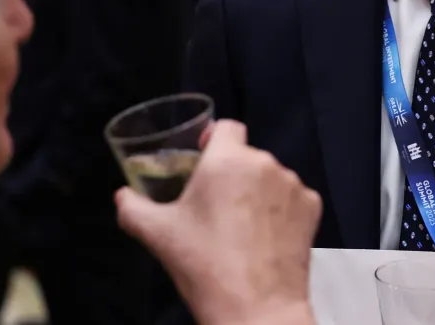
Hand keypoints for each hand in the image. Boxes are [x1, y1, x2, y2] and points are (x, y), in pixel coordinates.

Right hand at [116, 120, 320, 324]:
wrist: (256, 309)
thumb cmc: (205, 267)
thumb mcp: (159, 235)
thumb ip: (134, 208)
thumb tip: (122, 196)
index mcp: (227, 161)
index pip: (226, 127)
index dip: (213, 139)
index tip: (203, 159)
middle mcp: (265, 164)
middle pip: (245, 156)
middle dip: (231, 175)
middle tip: (214, 207)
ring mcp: (293, 185)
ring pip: (269, 176)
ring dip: (256, 192)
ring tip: (240, 228)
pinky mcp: (312, 207)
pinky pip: (291, 197)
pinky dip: (280, 210)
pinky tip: (264, 237)